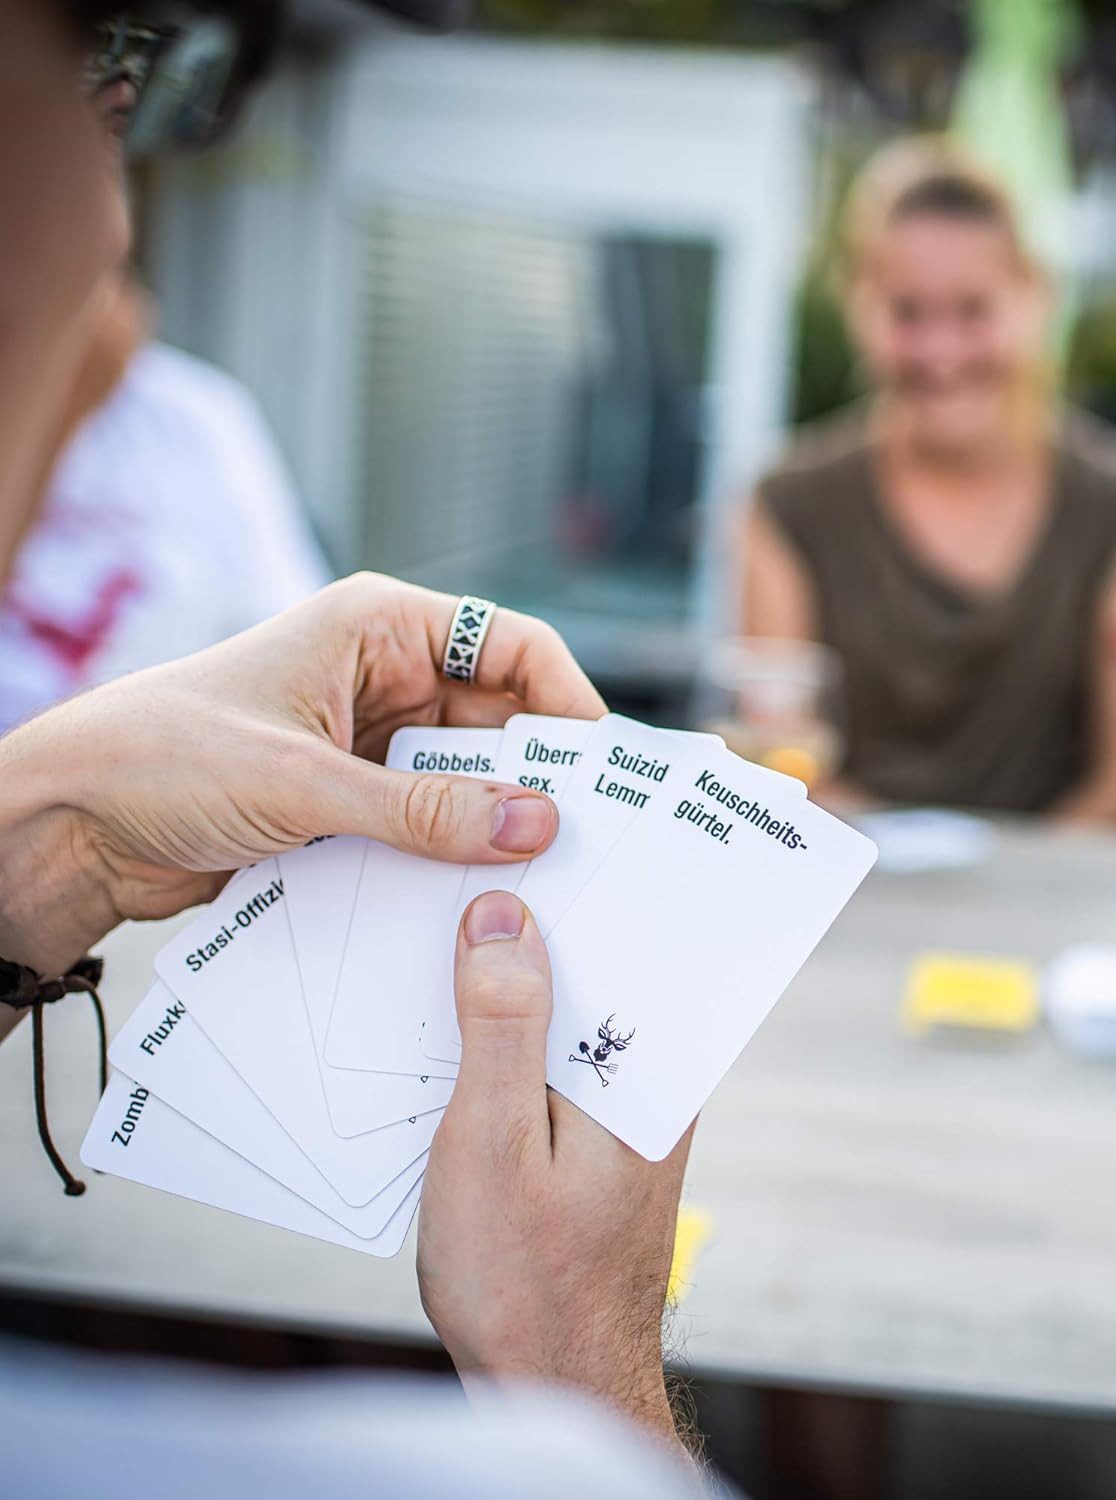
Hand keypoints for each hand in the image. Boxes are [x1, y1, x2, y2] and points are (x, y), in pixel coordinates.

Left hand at [0, 573, 604, 973]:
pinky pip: (430, 821)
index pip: (514, 647)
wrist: (67, 824)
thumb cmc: (163, 759)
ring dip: (498, 820)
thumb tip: (538, 824)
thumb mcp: (305, 783)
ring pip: (470, 777)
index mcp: (380, 627)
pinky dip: (456, 851)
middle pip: (502, 718)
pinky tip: (485, 892)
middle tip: (592, 837)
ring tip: (550, 875)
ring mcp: (371, 741)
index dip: (567, 702)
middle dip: (542, 773)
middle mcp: (386, 676)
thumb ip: (425, 809)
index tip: (605, 770)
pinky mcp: (354, 800)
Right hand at [417, 890, 693, 1449]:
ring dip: (519, 969)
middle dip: (549, 911)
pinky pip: (551, 1054)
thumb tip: (502, 916)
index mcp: (651, 1072)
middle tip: (481, 844)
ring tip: (453, 910)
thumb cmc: (526, 1280)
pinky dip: (507, 1026)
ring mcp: (621, 1107)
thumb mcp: (493, 1141)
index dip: (603, 877)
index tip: (559, 811)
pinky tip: (448, 1008)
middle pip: (604, 966)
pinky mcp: (587, 1134)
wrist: (550, 1387)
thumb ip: (502, 1026)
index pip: (643, 944)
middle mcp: (651, 1080)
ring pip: (570, 1008)